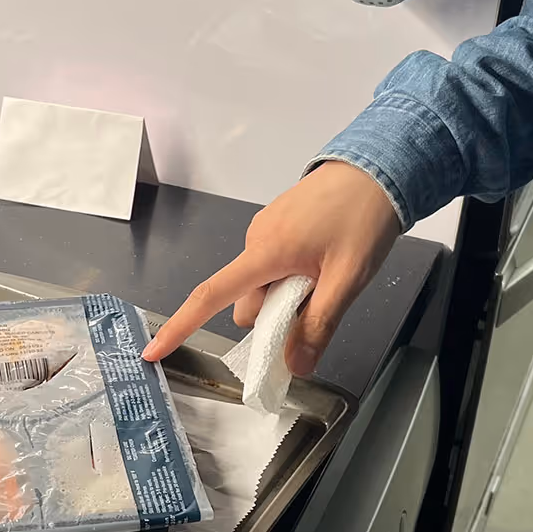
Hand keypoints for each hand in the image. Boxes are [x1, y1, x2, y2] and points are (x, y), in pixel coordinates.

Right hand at [144, 161, 400, 375]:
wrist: (380, 165)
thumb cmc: (363, 218)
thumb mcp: (348, 279)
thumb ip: (319, 324)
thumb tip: (295, 366)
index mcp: (264, 253)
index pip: (211, 296)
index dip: (180, 327)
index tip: (152, 351)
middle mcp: (255, 239)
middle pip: (247, 301)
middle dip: (273, 316)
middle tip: (319, 302)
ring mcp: (265, 228)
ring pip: (262, 284)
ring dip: (286, 295)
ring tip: (328, 275)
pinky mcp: (278, 222)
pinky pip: (273, 263)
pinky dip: (290, 275)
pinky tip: (323, 260)